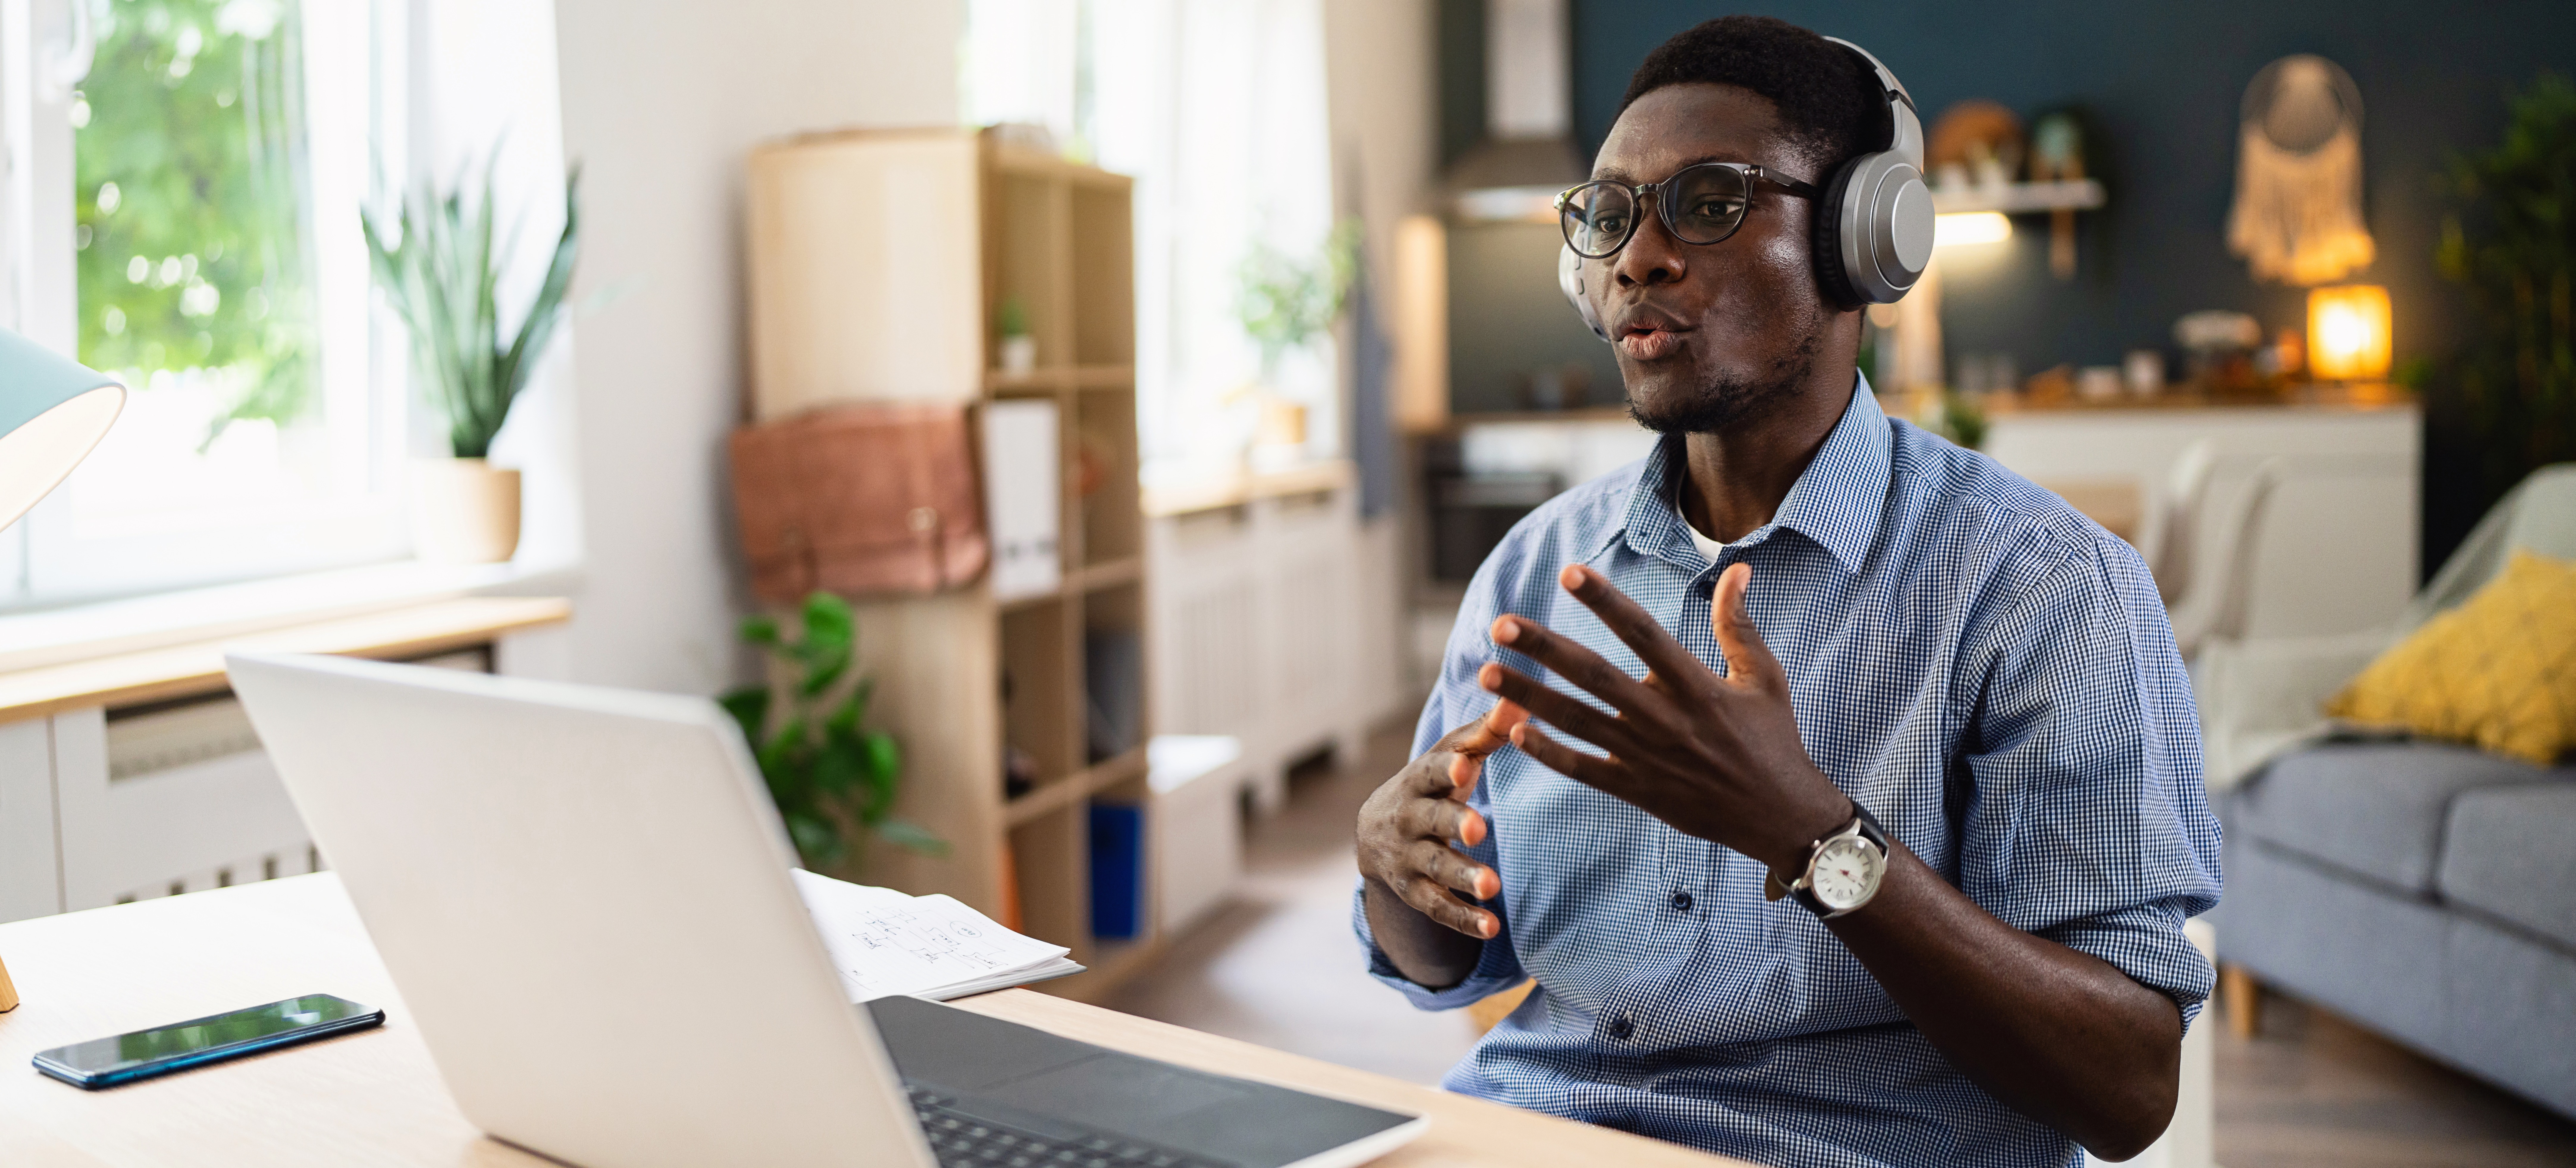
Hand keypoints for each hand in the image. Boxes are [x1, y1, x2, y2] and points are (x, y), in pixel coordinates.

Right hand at [1355, 702, 1527, 938]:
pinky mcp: (1415, 892)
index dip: (1448, 769)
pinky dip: (1463, 919)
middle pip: (1432, 820)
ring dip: (1463, 876)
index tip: (1467, 767)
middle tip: (1479, 830)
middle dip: (1454, 823)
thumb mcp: (1451, 757)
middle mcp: (1408, 818)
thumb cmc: (1431, 784)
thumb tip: (1521, 696)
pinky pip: (1438, 907)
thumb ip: (1486, 732)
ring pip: (1435, 867)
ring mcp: (1409, 857)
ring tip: (1494, 887)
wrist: (1374, 833)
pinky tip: (1492, 928)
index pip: (1431, 771)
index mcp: (1419, 780)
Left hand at [1476, 561, 1852, 878]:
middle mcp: (1664, 718)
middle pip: (1594, 676)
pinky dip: (1548, 753)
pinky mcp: (1637, 790)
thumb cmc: (1773, 740)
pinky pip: (1583, 770)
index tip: (1569, 573)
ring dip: (1528, 696)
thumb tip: (1737, 569)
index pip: (1642, 633)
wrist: (1780, 815)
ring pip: (1576, 720)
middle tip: (1501, 624)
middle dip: (1544, 649)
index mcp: (1696, 686)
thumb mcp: (1764, 677)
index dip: (1605, 601)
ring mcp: (1646, 757)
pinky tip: (1513, 732)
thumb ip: (1739, 624)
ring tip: (1486, 671)